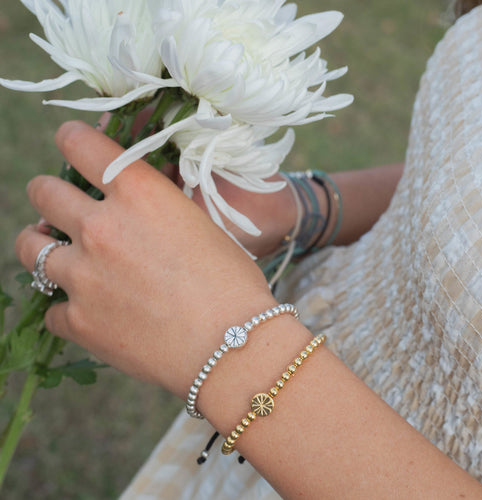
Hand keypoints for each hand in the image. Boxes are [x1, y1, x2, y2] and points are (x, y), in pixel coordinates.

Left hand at [15, 121, 274, 397]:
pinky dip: (68, 308)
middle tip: (62, 209)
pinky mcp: (79, 322)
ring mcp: (84, 276)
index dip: (72, 139)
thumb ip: (158, 205)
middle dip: (50, 195)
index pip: (79, 143)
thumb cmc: (231, 282)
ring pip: (31, 247)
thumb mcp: (199, 225)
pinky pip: (52, 309)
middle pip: (43, 192)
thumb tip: (137, 198)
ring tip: (61, 256)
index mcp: (139, 194)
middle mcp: (101, 227)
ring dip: (43, 246)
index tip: (72, 144)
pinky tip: (92, 312)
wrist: (233, 345)